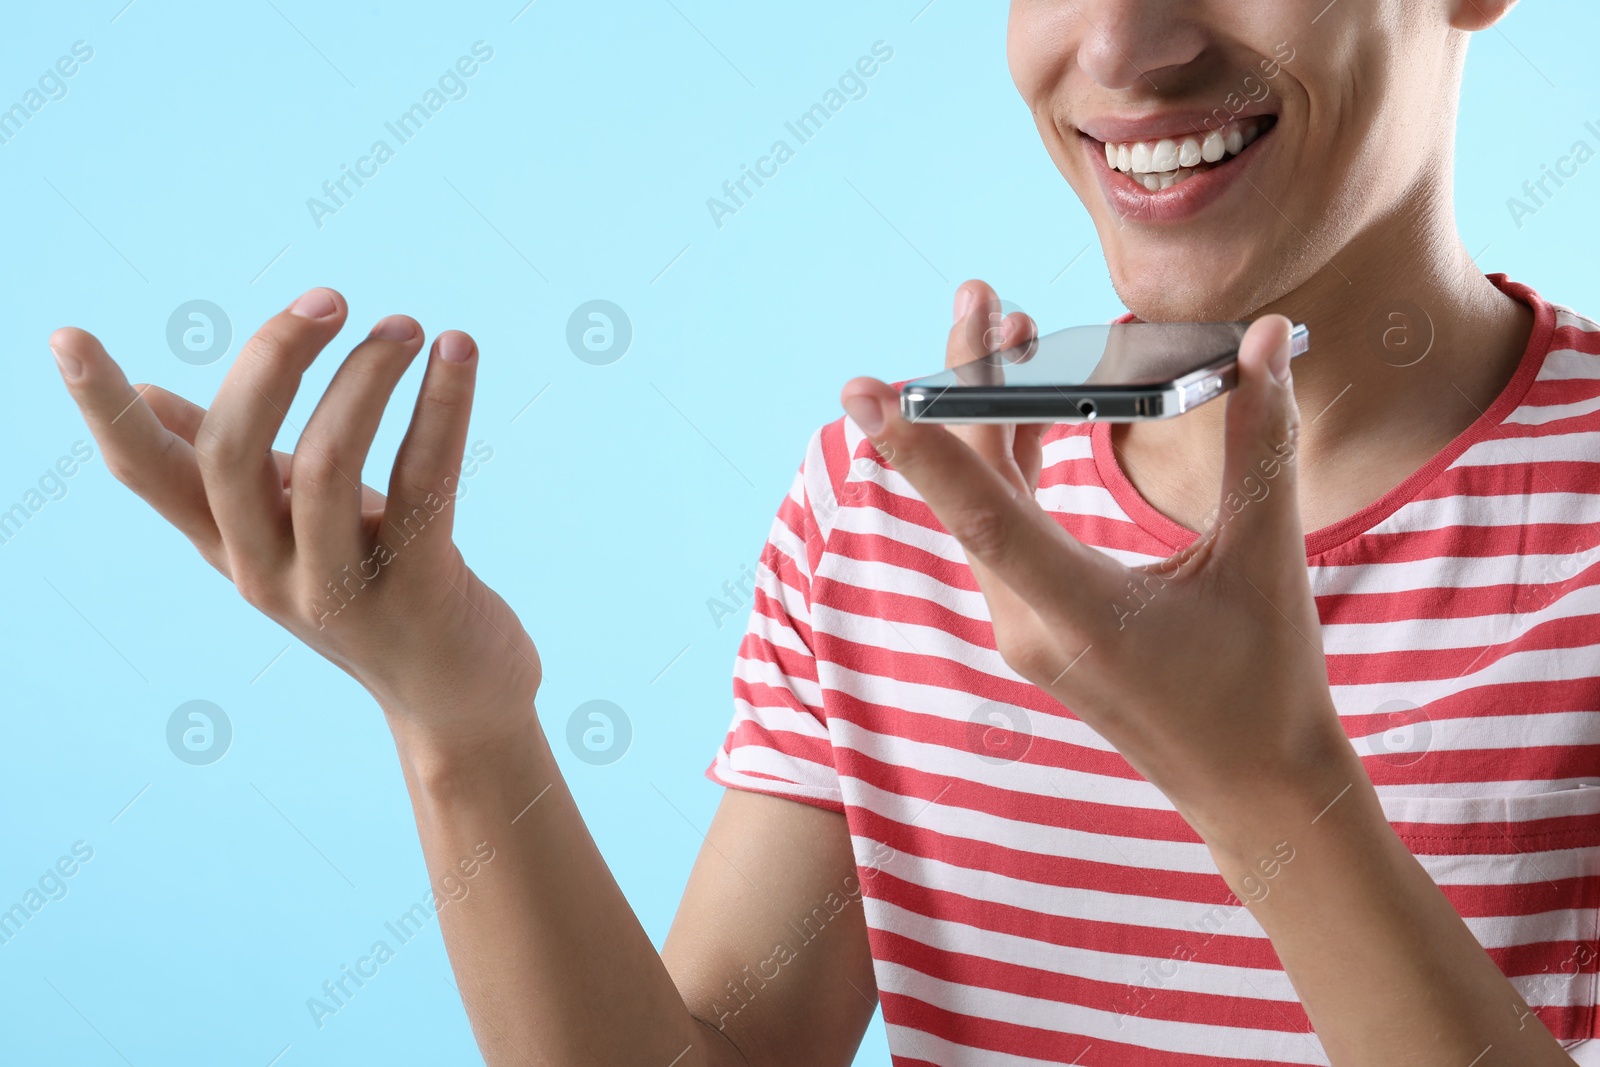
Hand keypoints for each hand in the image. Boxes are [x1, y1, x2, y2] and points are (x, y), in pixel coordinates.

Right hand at [49, 288, 540, 740]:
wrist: (455, 700)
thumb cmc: (368, 589)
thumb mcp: (286, 530)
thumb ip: (225, 467)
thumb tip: (151, 395)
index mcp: (229, 544)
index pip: (146, 473)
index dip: (105, 408)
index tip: (66, 334)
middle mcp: (268, 572)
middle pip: (232, 454)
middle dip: (274, 357)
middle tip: (328, 297)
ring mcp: (340, 591)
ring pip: (328, 464)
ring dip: (368, 376)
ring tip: (408, 327)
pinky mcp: (420, 593)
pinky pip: (425, 484)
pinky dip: (442, 408)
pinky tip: (459, 351)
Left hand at [839, 281, 1357, 846]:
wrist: (1254, 789)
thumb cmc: (1266, 686)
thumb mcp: (1267, 563)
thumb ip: (1262, 446)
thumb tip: (1269, 342)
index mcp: (1079, 615)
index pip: (983, 516)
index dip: (921, 448)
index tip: (861, 389)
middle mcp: (1031, 623)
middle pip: (974, 490)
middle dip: (969, 386)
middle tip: (977, 294)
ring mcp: (1026, 628)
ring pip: (984, 506)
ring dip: (990, 420)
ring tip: (1007, 329)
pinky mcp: (1038, 625)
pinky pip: (1005, 530)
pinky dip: (1011, 466)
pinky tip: (1035, 407)